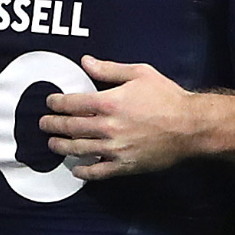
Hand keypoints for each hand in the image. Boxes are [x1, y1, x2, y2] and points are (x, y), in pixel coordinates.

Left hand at [41, 57, 199, 178]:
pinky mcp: (125, 166)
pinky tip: (75, 169)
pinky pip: (97, 172)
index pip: (72, 103)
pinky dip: (83, 172)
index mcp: (110, 102)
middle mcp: (108, 127)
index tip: (50, 103)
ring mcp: (115, 149)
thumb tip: (85, 62)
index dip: (56, 103)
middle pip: (70, 127)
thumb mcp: (140, 73)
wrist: (191, 127)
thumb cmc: (167, 97)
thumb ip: (109, 69)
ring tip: (52, 143)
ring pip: (78, 150)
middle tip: (43, 123)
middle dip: (52, 125)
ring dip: (61, 147)